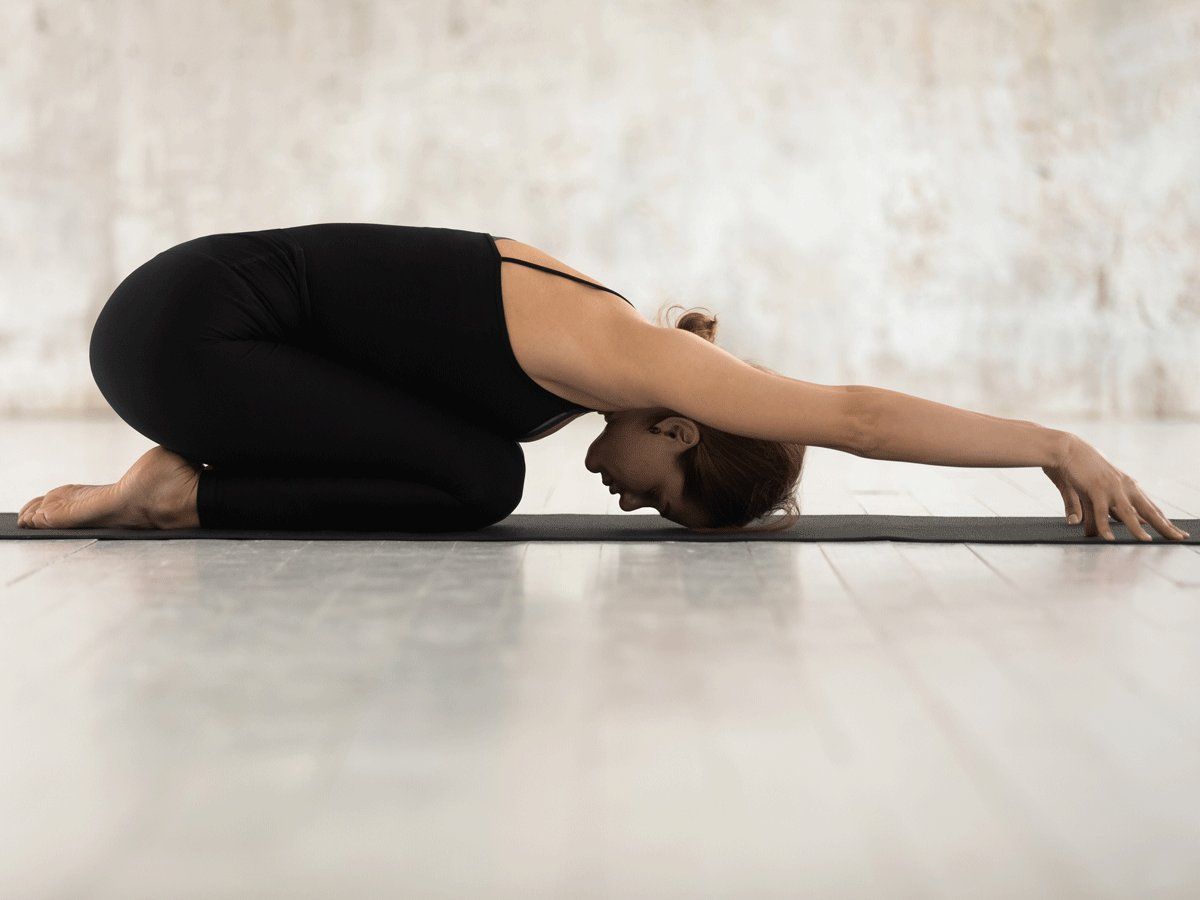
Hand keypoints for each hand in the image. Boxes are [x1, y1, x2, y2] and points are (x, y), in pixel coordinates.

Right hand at [1041, 434, 1189, 541]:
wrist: (1066, 449)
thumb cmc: (1078, 469)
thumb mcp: (1090, 492)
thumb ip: (1094, 511)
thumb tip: (1094, 527)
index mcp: (1127, 486)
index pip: (1151, 507)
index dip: (1164, 520)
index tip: (1177, 532)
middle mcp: (1125, 487)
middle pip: (1149, 510)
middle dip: (1165, 526)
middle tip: (1180, 538)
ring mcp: (1112, 487)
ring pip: (1128, 512)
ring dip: (1137, 528)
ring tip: (1146, 541)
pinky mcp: (1096, 488)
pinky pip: (1102, 511)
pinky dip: (1104, 526)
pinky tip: (1109, 538)